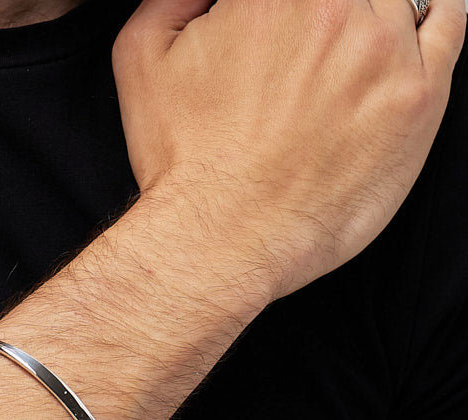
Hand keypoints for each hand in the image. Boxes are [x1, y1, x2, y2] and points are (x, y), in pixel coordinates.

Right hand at [112, 0, 465, 298]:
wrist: (220, 238)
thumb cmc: (183, 162)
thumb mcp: (141, 57)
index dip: (270, 9)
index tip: (269, 27)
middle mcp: (337, 7)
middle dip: (316, 11)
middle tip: (294, 50)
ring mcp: (385, 52)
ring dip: (366, 13)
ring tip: (340, 50)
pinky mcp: (418, 99)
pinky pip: (448, 24)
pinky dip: (436, 10)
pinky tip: (412, 20)